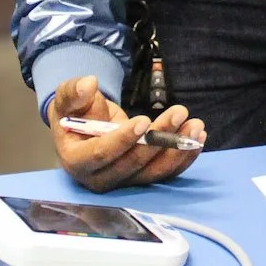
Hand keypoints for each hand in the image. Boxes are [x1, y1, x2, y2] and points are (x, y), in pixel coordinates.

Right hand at [50, 75, 204, 191]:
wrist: (85, 126)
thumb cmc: (75, 112)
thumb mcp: (67, 99)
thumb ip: (73, 92)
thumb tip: (88, 83)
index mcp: (76, 160)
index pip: (101, 154)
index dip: (123, 139)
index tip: (144, 121)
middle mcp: (99, 178)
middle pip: (132, 164)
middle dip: (158, 139)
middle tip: (179, 112)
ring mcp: (123, 182)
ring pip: (153, 172)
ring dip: (177, 150)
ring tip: (195, 125)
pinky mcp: (141, 178)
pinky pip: (164, 173)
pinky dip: (183, 157)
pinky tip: (198, 138)